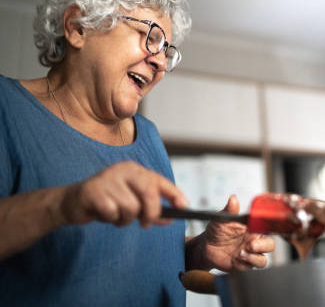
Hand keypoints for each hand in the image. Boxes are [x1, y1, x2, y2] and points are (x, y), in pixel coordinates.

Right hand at [60, 161, 187, 227]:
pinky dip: (110, 219)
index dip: (174, 193)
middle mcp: (122, 169)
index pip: (159, 180)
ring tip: (115, 216)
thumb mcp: (131, 203)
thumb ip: (150, 209)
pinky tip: (102, 215)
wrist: (70, 203)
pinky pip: (112, 212)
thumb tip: (171, 219)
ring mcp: (107, 178)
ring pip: (131, 207)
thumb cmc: (105, 202)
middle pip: (149, 192)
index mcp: (133, 169)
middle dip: (151, 212)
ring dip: (125, 219)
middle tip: (146, 224)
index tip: (184, 207)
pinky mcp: (93, 190)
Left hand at [187, 195, 274, 271]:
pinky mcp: (243, 265)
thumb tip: (233, 199)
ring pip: (263, 259)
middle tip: (250, 244)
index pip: (267, 228)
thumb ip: (229, 210)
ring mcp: (250, 255)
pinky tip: (235, 259)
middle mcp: (253, 241)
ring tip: (240, 253)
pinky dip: (244, 264)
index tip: (261, 229)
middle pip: (270, 245)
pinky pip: (250, 268)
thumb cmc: (217, 231)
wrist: (206, 247)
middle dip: (263, 246)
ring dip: (254, 257)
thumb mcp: (221, 219)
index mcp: (252, 229)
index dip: (269, 229)